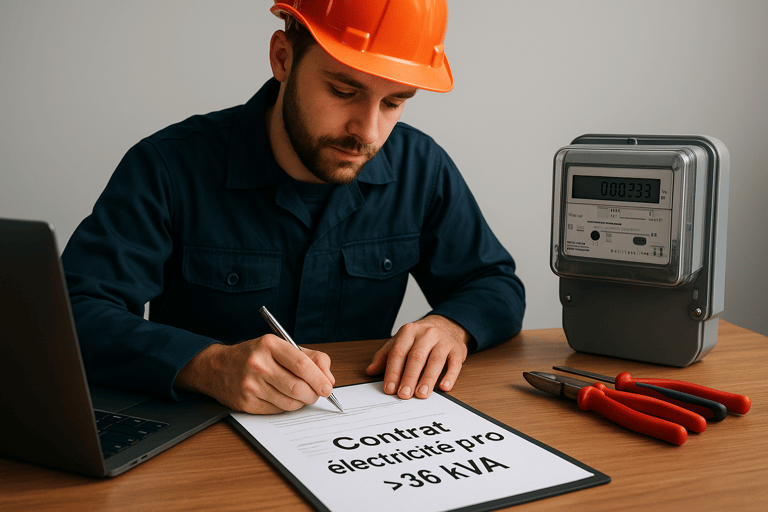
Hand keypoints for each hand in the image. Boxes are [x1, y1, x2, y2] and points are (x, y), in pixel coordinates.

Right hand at [175, 335, 335, 413]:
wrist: (217, 367)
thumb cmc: (254, 355)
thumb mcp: (281, 346)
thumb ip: (310, 358)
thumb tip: (329, 379)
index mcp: (269, 345)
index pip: (302, 364)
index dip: (319, 378)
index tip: (327, 387)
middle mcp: (258, 364)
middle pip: (297, 387)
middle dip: (313, 394)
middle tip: (317, 394)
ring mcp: (250, 385)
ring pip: (289, 403)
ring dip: (301, 402)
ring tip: (299, 394)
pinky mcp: (246, 403)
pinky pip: (277, 411)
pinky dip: (286, 407)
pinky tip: (281, 397)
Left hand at [365, 315, 469, 399]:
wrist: (447, 325)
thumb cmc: (420, 338)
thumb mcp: (400, 342)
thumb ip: (385, 356)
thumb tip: (370, 371)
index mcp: (409, 331)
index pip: (398, 353)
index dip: (393, 371)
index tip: (390, 388)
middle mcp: (426, 334)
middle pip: (416, 357)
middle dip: (409, 377)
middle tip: (404, 394)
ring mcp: (443, 341)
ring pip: (435, 360)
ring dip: (427, 379)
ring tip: (421, 394)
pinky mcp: (457, 350)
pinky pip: (454, 363)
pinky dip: (450, 376)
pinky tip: (444, 387)